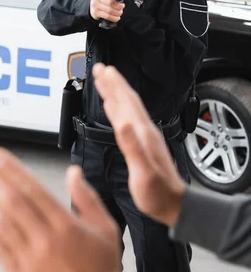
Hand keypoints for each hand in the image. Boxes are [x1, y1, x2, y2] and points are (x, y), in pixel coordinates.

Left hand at [0, 147, 121, 271]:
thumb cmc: (103, 269)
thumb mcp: (107, 229)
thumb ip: (87, 198)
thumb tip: (72, 172)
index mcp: (66, 225)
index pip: (33, 190)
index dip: (12, 170)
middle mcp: (46, 239)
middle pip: (11, 201)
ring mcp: (30, 260)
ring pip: (1, 223)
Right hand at [89, 0, 124, 22]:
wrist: (91, 4)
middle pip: (110, 2)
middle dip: (119, 5)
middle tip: (122, 6)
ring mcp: (95, 4)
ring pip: (109, 10)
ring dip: (117, 12)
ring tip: (120, 12)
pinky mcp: (95, 12)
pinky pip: (107, 16)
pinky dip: (114, 18)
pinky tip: (117, 17)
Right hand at [93, 64, 185, 226]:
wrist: (172, 203)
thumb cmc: (157, 193)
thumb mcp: (143, 172)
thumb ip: (133, 146)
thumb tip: (123, 123)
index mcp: (142, 134)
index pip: (125, 103)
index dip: (113, 87)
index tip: (102, 72)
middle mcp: (144, 130)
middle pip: (127, 100)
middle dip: (113, 82)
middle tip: (100, 68)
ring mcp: (144, 136)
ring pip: (128, 107)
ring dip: (116, 91)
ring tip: (105, 80)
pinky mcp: (142, 143)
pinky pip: (128, 118)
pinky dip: (118, 108)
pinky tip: (114, 107)